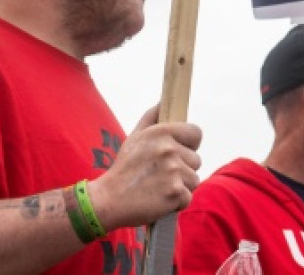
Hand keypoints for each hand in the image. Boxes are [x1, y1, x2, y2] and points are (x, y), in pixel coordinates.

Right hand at [86, 106, 202, 229]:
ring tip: (158, 187)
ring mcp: (173, 172)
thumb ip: (151, 117)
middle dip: (183, 169)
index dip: (190, 144)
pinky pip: (188, 197)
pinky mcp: (175, 193)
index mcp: (161, 133)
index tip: (180, 152)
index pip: (196, 133)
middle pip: (196, 160)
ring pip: (194, 179)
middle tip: (160, 175)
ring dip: (180, 186)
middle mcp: (169, 150)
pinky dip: (176, 202)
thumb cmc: (124, 168)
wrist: (107, 201)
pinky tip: (159, 199)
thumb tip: (164, 101)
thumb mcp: (134, 137)